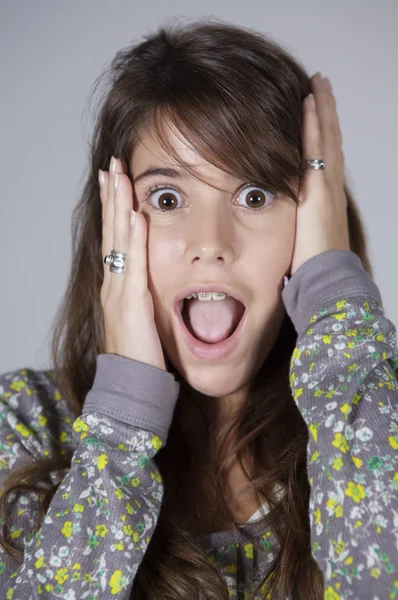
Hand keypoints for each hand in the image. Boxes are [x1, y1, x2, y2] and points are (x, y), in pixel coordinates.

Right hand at [99, 156, 165, 370]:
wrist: (131, 383)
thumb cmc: (140, 353)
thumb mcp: (140, 317)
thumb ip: (141, 294)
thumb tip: (149, 277)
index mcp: (116, 285)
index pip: (114, 239)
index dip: (113, 210)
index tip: (114, 182)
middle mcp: (113, 282)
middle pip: (112, 231)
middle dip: (112, 197)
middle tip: (111, 166)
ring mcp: (119, 290)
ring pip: (118, 240)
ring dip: (119, 207)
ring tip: (118, 176)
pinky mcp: (131, 301)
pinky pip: (133, 263)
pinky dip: (133, 238)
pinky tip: (136, 215)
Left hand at [289, 72, 349, 276]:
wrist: (325, 278)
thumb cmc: (311, 267)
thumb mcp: (301, 238)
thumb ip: (294, 222)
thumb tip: (278, 219)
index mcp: (325, 197)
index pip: (324, 156)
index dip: (321, 132)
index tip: (315, 110)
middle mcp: (330, 186)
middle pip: (329, 140)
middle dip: (325, 111)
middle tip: (320, 84)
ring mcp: (327, 184)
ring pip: (327, 137)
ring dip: (322, 109)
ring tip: (317, 83)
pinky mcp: (319, 186)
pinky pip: (317, 147)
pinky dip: (315, 124)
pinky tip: (309, 102)